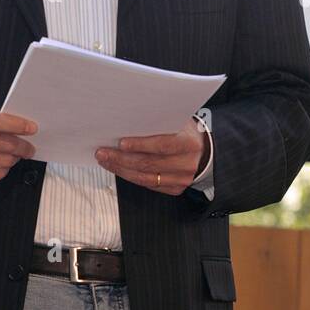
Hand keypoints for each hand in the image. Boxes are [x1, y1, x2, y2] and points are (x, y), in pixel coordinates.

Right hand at [0, 103, 37, 181]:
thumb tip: (26, 128)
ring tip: (13, 156)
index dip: (17, 125)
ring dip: (13, 159)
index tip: (32, 129)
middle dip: (23, 147)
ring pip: (4, 161)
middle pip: (6, 144)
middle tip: (29, 148)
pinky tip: (1, 164)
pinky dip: (4, 169)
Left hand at [94, 117, 208, 194]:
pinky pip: (148, 185)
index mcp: (188, 143)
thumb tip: (128, 121)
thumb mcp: (179, 123)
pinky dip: (130, 176)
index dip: (140, 145)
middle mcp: (186, 164)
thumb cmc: (186, 134)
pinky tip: (118, 168)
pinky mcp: (174, 189)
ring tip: (105, 160)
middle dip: (121, 158)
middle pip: (148, 163)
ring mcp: (181, 179)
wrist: (206, 152)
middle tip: (103, 152)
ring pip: (145, 177)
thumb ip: (160, 123)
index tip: (121, 143)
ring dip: (121, 169)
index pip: (162, 145)